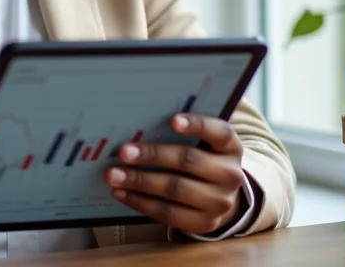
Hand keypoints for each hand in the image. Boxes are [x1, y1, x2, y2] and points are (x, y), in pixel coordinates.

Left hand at [105, 114, 245, 235]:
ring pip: (175, 191)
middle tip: (123, 152)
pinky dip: (141, 202)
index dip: (197, 125)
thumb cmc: (204, 157)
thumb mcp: (205, 141)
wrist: (224, 196)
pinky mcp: (204, 224)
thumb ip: (185, 131)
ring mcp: (219, 203)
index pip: (219, 132)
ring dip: (140, 182)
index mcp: (230, 147)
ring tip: (114, 175)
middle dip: (152, 155)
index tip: (172, 120)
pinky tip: (122, 193)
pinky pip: (169, 214)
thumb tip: (142, 120)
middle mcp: (230, 175)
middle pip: (188, 161)